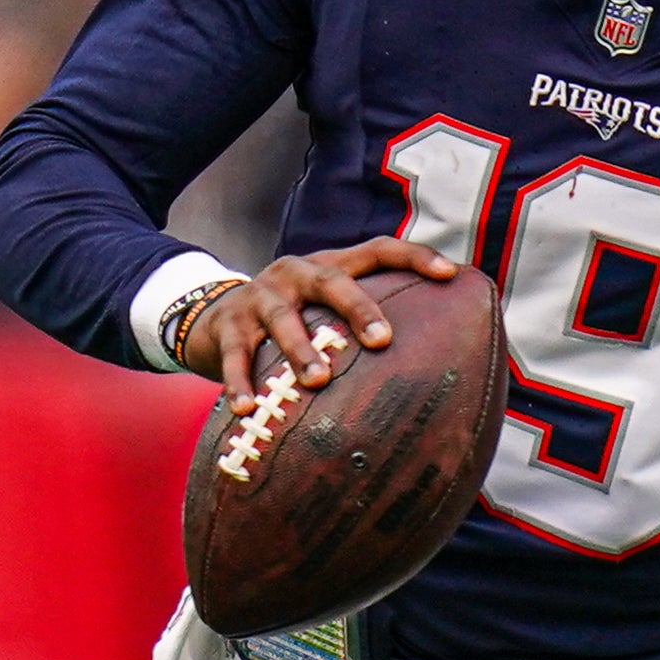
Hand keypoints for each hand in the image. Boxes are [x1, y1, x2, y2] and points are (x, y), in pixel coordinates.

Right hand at [178, 237, 461, 407]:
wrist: (210, 319)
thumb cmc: (290, 322)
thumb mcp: (323, 311)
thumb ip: (362, 325)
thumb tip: (435, 362)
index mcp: (328, 267)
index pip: (377, 251)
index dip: (414, 257)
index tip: (449, 274)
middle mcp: (296, 274)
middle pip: (331, 281)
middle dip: (358, 309)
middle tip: (382, 340)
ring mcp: (259, 297)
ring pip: (282, 318)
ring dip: (300, 348)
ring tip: (317, 380)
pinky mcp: (227, 325)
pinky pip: (235, 355)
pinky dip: (241, 381)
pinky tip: (247, 408)